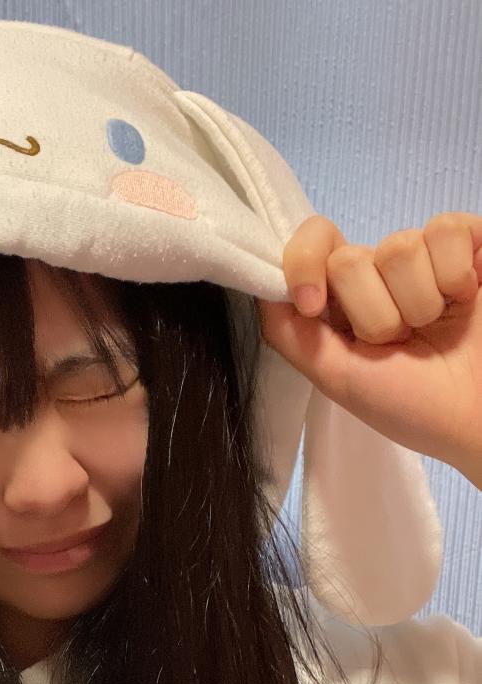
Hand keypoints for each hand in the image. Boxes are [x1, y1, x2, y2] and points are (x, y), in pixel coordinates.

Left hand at [257, 211, 481, 484]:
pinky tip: (465, 299)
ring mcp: (424, 258)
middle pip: (349, 258)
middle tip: (400, 344)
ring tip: (436, 331)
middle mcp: (379, 275)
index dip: (304, 265)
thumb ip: (290, 333)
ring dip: (418, 304)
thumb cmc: (414, 407)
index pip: (310, 248)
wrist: (480, 419)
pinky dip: (455, 274)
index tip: (312, 304)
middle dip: (374, 313)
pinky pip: (445, 230)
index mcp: (342, 304)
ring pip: (398, 247)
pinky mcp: (469, 245)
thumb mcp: (337, 377)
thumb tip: (258, 285)